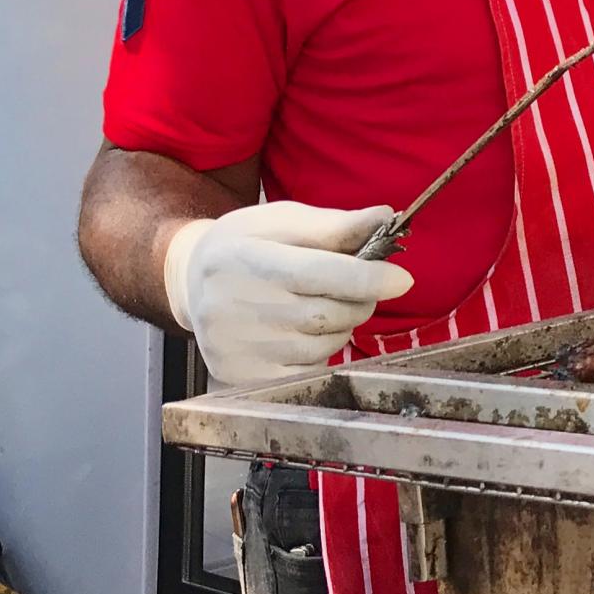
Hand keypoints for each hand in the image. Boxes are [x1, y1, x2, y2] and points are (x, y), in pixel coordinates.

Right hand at [163, 202, 413, 386]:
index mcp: (245, 259)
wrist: (190, 282)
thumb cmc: (247, 245)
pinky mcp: (239, 376)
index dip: (367, 278)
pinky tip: (301, 333)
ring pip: (324, 344)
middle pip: (329, 314)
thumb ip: (336, 224)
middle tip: (357, 287)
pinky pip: (308, 371)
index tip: (403, 279)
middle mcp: (233, 306)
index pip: (319, 274)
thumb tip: (387, 217)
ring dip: (341, 326)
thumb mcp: (284, 221)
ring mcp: (234, 347)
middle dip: (359, 300)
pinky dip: (320, 352)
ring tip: (318, 306)